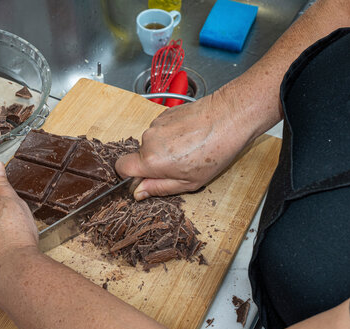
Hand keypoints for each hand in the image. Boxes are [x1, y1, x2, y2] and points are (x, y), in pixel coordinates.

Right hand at [116, 91, 251, 198]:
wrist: (228, 117)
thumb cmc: (215, 151)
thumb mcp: (189, 182)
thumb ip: (159, 188)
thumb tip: (139, 193)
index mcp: (151, 161)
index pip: (121, 168)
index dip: (128, 176)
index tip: (143, 179)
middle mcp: (148, 140)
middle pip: (139, 156)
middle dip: (154, 163)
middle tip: (179, 166)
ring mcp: (155, 125)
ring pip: (151, 143)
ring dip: (164, 149)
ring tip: (188, 150)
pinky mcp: (164, 114)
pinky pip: (160, 131)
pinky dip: (170, 136)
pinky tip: (189, 137)